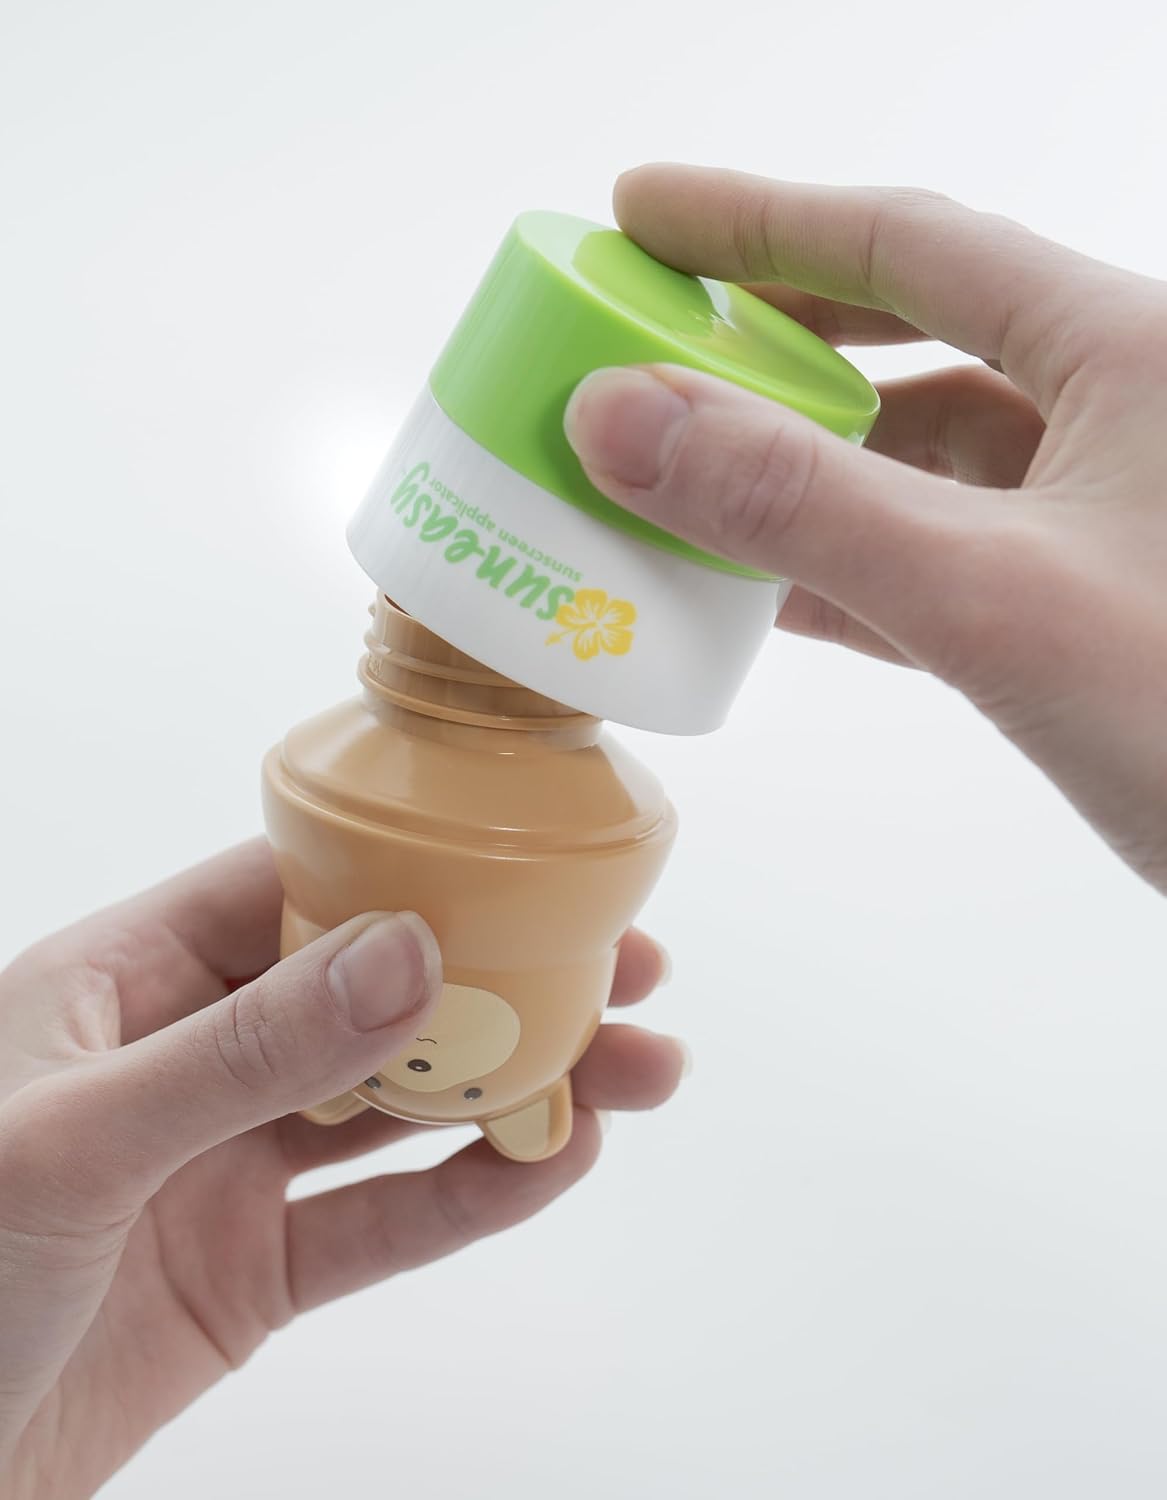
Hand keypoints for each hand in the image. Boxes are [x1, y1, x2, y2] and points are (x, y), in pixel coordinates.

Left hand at [0, 840, 681, 1498]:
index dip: (416, 872)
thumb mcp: (80, 1140)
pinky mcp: (249, 1269)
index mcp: (126, 981)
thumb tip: (409, 955)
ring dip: (512, 1085)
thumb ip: (248, 1050)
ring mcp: (223, 1165)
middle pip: (373, 996)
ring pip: (395, 1106)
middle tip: (627, 970)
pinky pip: (380, 1221)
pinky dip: (469, 1195)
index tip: (532, 869)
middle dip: (501, 982)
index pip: (294, 889)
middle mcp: (186, 1058)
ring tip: (632, 1072)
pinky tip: (549, 1162)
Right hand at [565, 165, 1166, 892]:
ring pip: (918, 460)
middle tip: (648, 341)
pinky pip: (935, 554)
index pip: (909, 244)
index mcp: (1128, 350)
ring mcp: (1102, 512)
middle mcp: (1119, 409)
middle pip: (909, 339)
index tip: (638, 213)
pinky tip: (757, 588)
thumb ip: (802, 504)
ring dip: (796, 469)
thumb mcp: (993, 598)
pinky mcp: (1084, 604)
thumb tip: (618, 412)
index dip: (758, 219)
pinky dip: (841, 564)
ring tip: (675, 475)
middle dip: (770, 341)